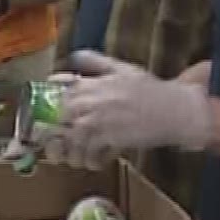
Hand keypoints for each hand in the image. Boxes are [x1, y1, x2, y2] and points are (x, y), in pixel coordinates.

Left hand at [57, 51, 211, 169]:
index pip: (51, 94)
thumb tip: (73, 58)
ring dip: (73, 155)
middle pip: (54, 123)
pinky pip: (88, 156)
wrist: (176, 109)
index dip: (43, 111)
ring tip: (82, 158)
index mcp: (88, 84)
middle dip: (55, 140)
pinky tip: (98, 161)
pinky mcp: (109, 139)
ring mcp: (97, 121)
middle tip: (63, 149)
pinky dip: (91, 162)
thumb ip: (95, 62)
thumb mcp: (121, 68)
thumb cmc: (150, 90)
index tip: (47, 123)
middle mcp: (88, 101)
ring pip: (69, 144)